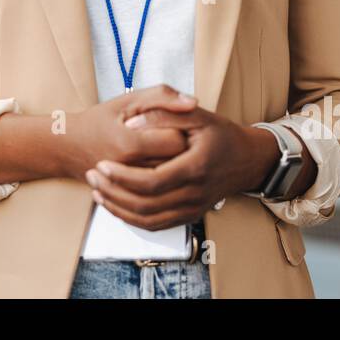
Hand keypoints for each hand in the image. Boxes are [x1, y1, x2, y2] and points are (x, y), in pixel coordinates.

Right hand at [60, 85, 198, 182]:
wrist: (68, 148)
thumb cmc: (98, 121)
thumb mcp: (128, 100)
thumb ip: (161, 96)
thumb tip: (193, 102)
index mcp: (129, 143)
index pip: (175, 141)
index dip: (182, 130)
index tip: (176, 123)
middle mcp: (130, 169)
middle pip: (177, 163)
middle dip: (183, 150)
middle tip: (174, 137)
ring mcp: (128, 187)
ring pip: (171, 181)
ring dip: (175, 166)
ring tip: (167, 152)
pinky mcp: (129, 197)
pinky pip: (159, 193)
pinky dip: (165, 180)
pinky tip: (160, 167)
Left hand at [83, 103, 283, 230]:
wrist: (247, 160)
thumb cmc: (221, 134)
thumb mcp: (197, 114)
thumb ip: (164, 114)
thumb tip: (131, 122)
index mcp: (195, 167)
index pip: (151, 182)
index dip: (121, 177)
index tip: (101, 165)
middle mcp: (195, 194)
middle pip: (145, 205)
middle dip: (113, 193)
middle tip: (92, 177)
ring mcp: (193, 209)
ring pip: (147, 220)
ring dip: (118, 208)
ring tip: (97, 191)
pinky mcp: (189, 216)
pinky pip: (156, 225)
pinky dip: (132, 219)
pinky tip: (116, 205)